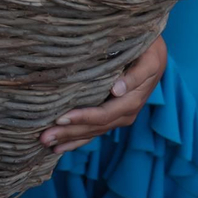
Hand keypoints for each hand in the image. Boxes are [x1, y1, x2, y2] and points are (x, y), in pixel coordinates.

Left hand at [40, 37, 165, 153]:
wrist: (154, 53)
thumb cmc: (148, 50)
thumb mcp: (148, 59)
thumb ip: (136, 75)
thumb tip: (117, 90)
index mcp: (132, 100)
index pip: (103, 114)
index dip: (82, 118)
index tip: (60, 119)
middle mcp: (125, 113)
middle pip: (94, 127)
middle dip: (69, 133)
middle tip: (43, 138)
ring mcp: (119, 117)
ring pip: (92, 132)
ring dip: (69, 139)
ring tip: (46, 143)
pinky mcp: (112, 116)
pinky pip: (94, 131)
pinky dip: (77, 140)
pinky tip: (60, 148)